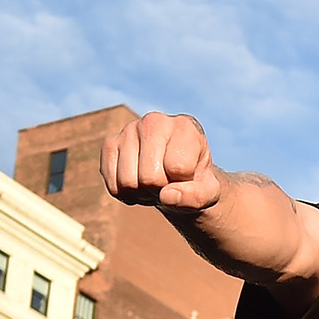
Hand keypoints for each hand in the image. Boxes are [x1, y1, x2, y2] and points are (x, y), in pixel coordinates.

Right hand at [102, 113, 223, 212]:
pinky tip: (138, 183)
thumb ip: (196, 197)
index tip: (187, 176)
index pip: (177, 168)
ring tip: (154, 182)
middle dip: (160, 190)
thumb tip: (166, 196)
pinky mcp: (110, 144)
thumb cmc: (194, 181)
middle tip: (168, 182)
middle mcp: (155, 121)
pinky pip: (113, 186)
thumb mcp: (208, 194)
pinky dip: (126, 195)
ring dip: (142, 194)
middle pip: (150, 178)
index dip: (183, 183)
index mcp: (185, 127)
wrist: (176, 174)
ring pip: (128, 183)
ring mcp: (129, 130)